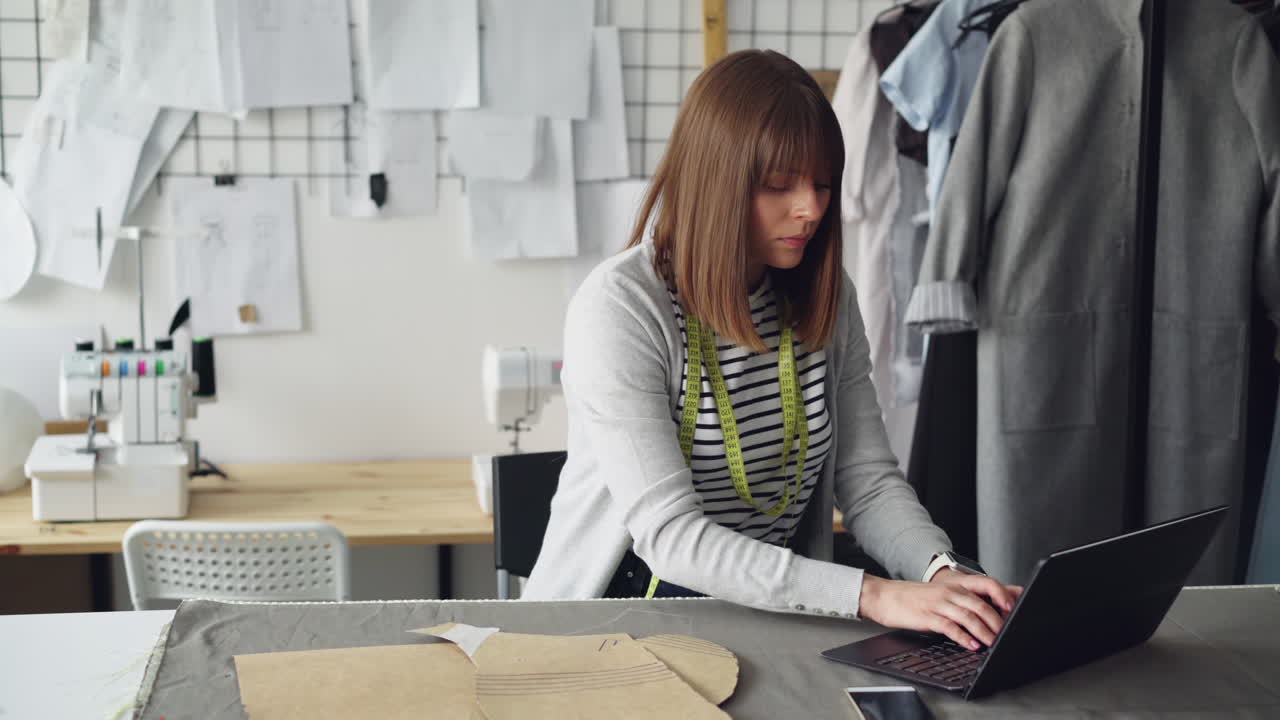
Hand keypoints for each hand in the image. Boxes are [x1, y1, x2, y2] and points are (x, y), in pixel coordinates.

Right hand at [858, 573, 1023, 650]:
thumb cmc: (914, 597)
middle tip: (1010, 635)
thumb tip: (988, 611)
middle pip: (982, 605)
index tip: (1015, 610)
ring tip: (995, 644)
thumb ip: (963, 599)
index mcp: (956, 584)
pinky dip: (964, 638)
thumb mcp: (941, 593)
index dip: (1004, 596)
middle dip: (999, 623)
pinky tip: (972, 645)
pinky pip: (950, 627)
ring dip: (985, 633)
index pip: (988, 584)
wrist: (885, 596)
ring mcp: (939, 603)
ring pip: (969, 617)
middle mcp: (950, 591)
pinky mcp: (928, 616)